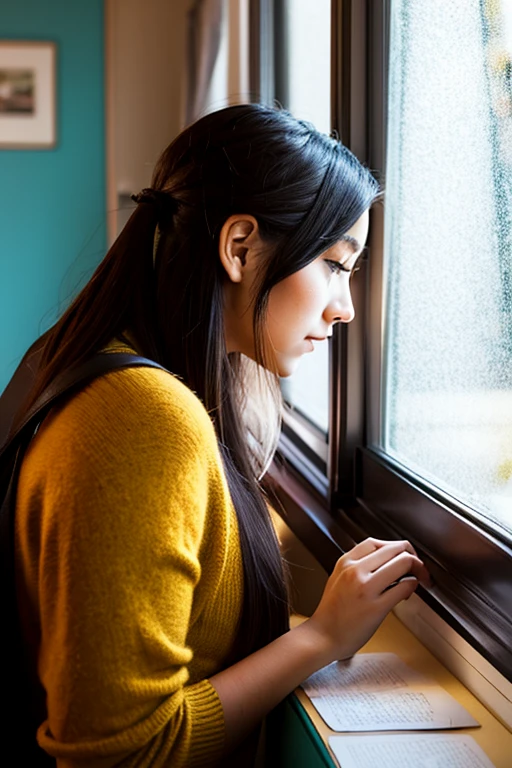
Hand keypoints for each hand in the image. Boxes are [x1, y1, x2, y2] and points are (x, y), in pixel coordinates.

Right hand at [306, 537, 431, 662]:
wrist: (322, 637)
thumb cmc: (330, 613)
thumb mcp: (337, 578)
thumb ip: (356, 566)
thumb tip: (383, 562)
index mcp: (345, 562)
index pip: (377, 542)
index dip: (395, 548)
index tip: (401, 556)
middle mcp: (355, 570)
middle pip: (395, 549)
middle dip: (413, 556)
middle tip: (418, 567)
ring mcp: (366, 587)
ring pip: (404, 563)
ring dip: (418, 569)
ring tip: (418, 578)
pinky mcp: (377, 607)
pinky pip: (405, 586)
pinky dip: (413, 586)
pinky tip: (408, 592)